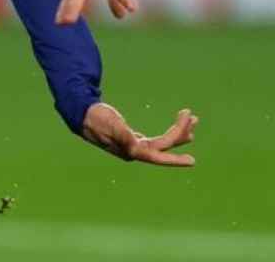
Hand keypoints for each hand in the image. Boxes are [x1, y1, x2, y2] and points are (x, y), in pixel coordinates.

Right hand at [82, 103, 196, 166]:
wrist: (82, 113)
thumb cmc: (95, 118)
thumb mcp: (110, 124)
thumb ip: (122, 135)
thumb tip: (134, 146)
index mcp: (131, 150)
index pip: (158, 155)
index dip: (175, 159)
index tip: (192, 161)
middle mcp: (136, 150)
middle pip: (164, 145)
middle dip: (180, 133)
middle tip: (193, 117)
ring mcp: (135, 145)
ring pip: (162, 141)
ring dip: (178, 131)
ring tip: (190, 118)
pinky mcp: (133, 139)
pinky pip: (157, 138)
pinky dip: (168, 131)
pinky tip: (175, 126)